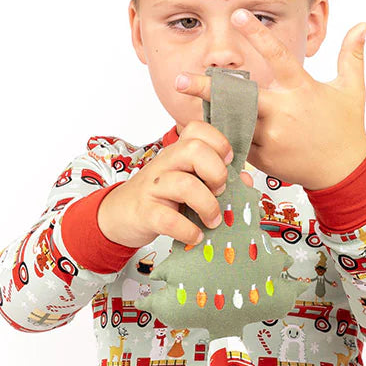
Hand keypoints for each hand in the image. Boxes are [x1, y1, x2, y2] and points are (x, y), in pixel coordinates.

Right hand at [98, 121, 232, 247]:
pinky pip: (169, 219)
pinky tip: (196, 236)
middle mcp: (165, 164)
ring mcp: (153, 187)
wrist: (120, 215)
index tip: (227, 163)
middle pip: (193, 149)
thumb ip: (216, 178)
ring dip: (208, 205)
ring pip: (184, 185)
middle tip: (220, 191)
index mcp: (177, 153)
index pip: (197, 129)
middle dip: (216, 171)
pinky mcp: (145, 212)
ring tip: (213, 220)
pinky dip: (188, 230)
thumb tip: (246, 180)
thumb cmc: (160, 197)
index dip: (219, 143)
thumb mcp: (188, 182)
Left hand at [174, 14, 365, 190]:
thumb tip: (365, 25)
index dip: (258, 35)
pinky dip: (225, 134)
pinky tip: (206, 126)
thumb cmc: (347, 129)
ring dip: (211, 111)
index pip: (278, 57)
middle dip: (208, 89)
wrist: (344, 174)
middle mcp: (284, 114)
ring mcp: (272, 138)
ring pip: (234, 121)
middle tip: (179, 78)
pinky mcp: (264, 157)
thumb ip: (353, 56)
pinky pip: (239, 143)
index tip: (239, 15)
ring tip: (186, 99)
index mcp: (302, 91)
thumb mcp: (353, 91)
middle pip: (240, 97)